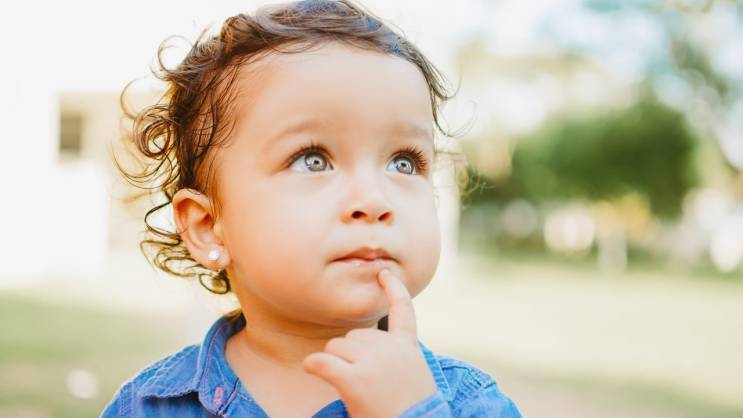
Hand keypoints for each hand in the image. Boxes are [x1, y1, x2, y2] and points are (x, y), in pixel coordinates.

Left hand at [302, 269, 438, 417]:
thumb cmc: (410, 411)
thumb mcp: (413, 374)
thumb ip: (395, 355)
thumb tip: (359, 343)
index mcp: (408, 347)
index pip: (403, 309)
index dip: (393, 289)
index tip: (384, 273)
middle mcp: (391, 349)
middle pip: (355, 334)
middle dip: (350, 353)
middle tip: (364, 381)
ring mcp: (373, 362)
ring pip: (337, 346)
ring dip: (335, 362)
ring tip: (353, 387)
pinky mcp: (355, 379)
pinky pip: (322, 362)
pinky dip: (313, 365)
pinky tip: (311, 368)